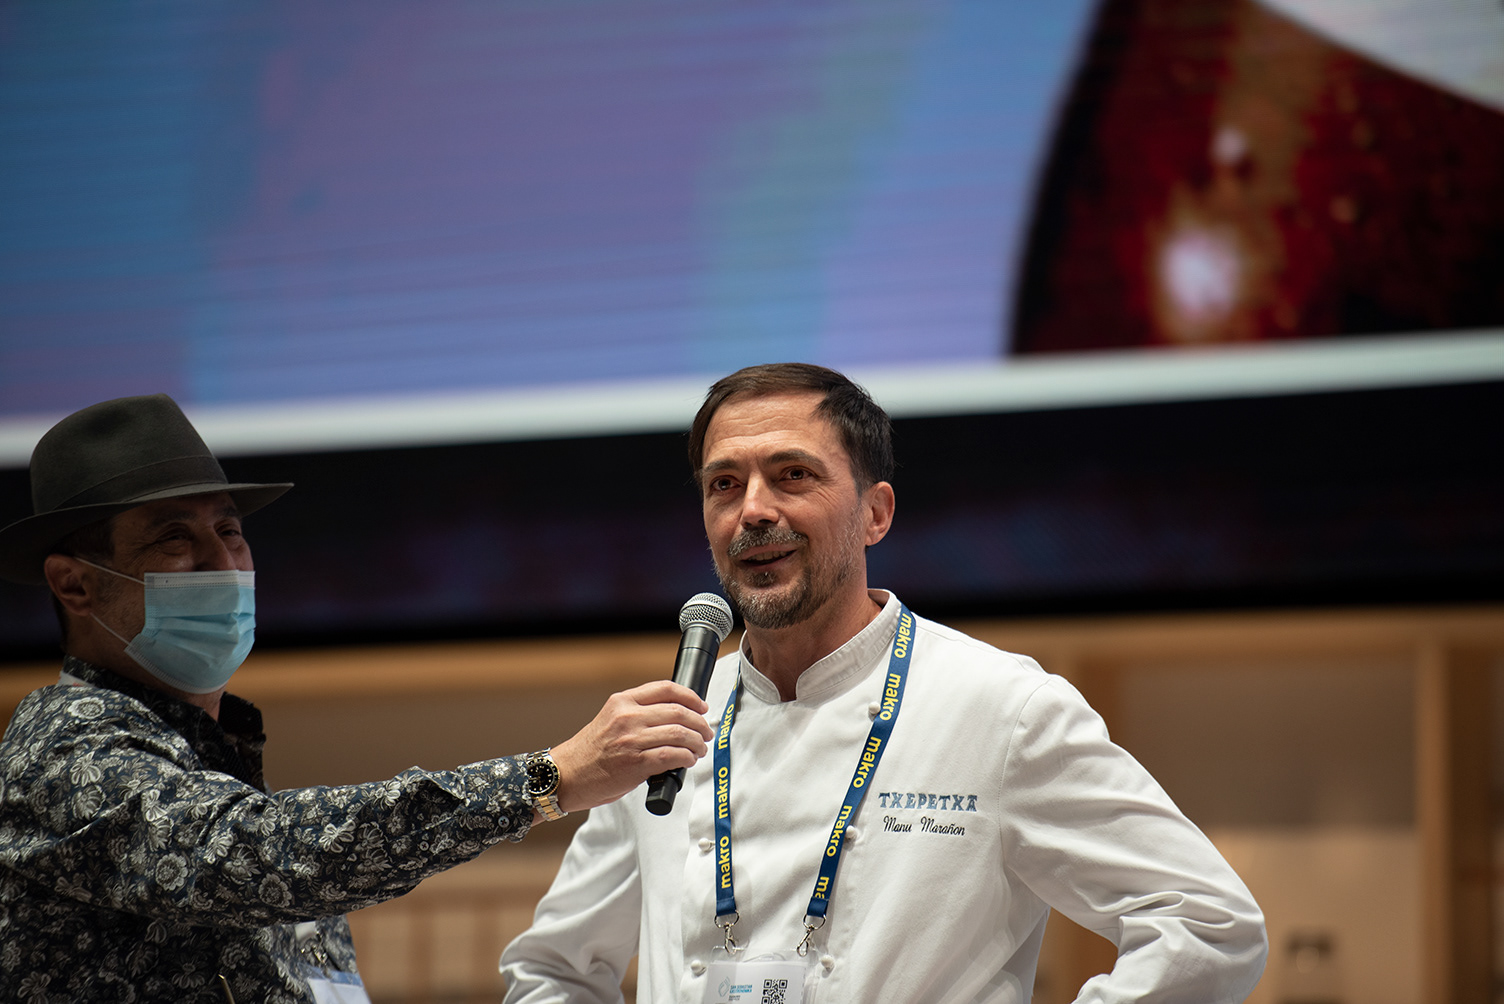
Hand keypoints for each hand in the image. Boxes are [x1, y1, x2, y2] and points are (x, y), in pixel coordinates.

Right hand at [547, 680, 712, 813]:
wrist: (566, 776)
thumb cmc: (590, 752)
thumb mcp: (610, 719)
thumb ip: (637, 714)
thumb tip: (675, 717)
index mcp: (622, 701)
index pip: (665, 688)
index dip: (690, 696)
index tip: (701, 706)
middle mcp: (627, 717)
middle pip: (678, 711)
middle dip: (699, 723)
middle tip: (705, 732)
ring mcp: (631, 740)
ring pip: (679, 734)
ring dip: (697, 743)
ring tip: (699, 749)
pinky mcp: (635, 764)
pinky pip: (672, 756)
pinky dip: (686, 758)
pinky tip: (687, 761)